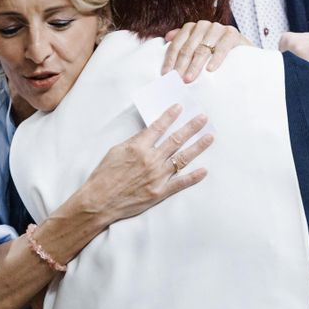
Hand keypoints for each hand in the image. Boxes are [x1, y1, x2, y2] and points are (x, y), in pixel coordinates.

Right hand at [69, 105, 212, 224]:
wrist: (99, 201)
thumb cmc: (104, 176)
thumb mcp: (116, 151)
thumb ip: (134, 142)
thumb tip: (149, 134)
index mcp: (139, 147)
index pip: (159, 127)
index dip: (170, 116)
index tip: (180, 107)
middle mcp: (151, 159)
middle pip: (176, 139)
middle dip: (192, 127)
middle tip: (204, 118)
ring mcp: (158, 176)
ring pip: (183, 158)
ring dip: (198, 147)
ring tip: (210, 137)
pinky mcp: (160, 192)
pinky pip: (180, 183)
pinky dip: (193, 177)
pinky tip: (204, 170)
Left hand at [163, 21, 251, 81]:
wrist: (244, 55)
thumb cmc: (217, 54)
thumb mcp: (200, 50)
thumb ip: (184, 43)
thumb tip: (167, 38)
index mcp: (192, 28)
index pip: (177, 44)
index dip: (170, 59)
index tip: (166, 75)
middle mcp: (203, 25)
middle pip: (188, 47)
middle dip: (181, 65)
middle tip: (177, 80)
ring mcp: (218, 28)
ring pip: (202, 48)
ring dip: (195, 65)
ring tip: (189, 79)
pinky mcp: (232, 34)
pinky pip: (222, 47)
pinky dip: (216, 59)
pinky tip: (210, 70)